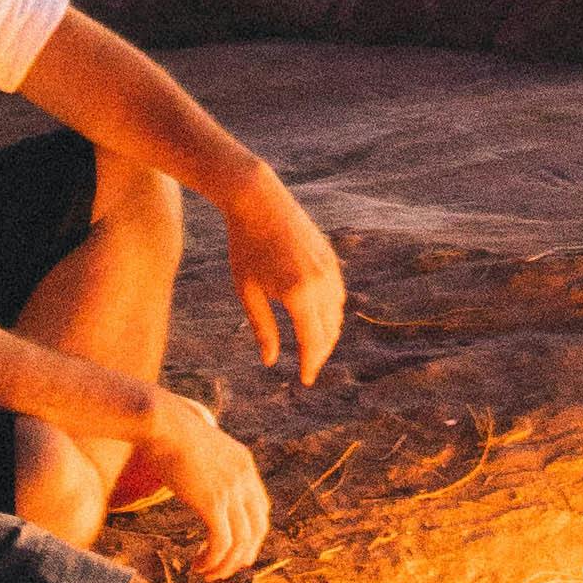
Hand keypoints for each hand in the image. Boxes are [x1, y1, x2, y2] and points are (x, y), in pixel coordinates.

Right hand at [118, 390, 268, 580]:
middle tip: (227, 568)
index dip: (252, 532)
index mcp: (244, 463)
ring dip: (225, 564)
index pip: (261, 508)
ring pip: (240, 542)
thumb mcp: (199, 444)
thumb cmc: (169, 430)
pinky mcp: (212, 502)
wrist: (162, 422)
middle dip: (245, 554)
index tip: (236, 546)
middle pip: (258, 528)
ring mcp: (230, 491)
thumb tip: (193, 467)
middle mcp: (244, 478)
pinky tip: (198, 565)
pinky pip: (221, 543)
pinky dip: (213, 560)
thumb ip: (206, 461)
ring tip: (208, 573)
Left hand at [223, 166, 345, 384]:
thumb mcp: (247, 291)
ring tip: (311, 345)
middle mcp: (320, 284)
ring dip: (327, 333)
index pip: (312, 342)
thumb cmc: (245, 246)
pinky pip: (337, 294)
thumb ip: (262, 328)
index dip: (310, 364)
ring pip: (337, 314)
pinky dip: (331, 312)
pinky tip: (316, 316)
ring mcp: (329, 269)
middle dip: (319, 353)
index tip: (305, 381)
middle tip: (307, 367)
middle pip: (329, 332)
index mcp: (298, 295)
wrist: (258, 201)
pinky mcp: (331, 258)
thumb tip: (271, 360)